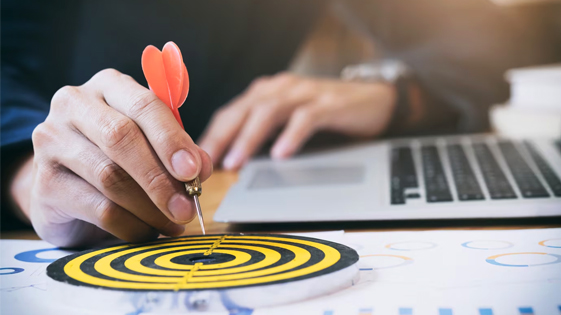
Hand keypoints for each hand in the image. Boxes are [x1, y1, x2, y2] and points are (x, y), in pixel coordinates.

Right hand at [24, 69, 211, 246]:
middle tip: (186, 207)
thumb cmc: (118, 157)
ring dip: (150, 207)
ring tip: (173, 223)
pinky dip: (131, 225)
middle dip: (160, 178)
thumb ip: (179, 151)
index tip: (192, 170)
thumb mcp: (151, 145)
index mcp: (108, 86)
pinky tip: (148, 231)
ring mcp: (52, 142)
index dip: (171, 139)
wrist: (65, 186)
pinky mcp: (44, 183)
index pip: (143, 104)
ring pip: (110, 177)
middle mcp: (74, 105)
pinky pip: (98, 208)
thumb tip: (202, 168)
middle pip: (121, 138)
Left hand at [199, 73, 395, 169]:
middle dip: (222, 136)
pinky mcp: (329, 103)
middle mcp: (282, 88)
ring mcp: (305, 94)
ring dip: (249, 137)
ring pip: (269, 111)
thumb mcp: (287, 121)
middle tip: (206, 162)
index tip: (195, 160)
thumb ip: (262, 134)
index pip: (231, 112)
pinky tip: (280, 154)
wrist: (372, 100)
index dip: (212, 135)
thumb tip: (231, 161)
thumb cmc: (325, 113)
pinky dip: (291, 135)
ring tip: (236, 162)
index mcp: (267, 93)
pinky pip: (306, 117)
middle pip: (243, 109)